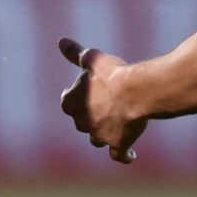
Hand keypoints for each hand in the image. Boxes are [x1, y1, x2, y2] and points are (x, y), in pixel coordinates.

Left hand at [58, 37, 144, 163]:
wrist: (135, 92)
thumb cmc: (113, 74)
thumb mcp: (93, 59)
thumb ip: (76, 53)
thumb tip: (61, 41)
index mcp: (71, 102)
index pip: (66, 101)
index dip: (74, 97)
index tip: (81, 94)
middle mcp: (81, 122)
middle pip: (82, 122)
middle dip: (90, 116)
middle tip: (103, 107)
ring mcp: (99, 135)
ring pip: (96, 139)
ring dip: (102, 134)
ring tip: (113, 128)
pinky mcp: (117, 144)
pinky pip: (118, 154)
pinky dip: (123, 155)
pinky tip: (129, 155)